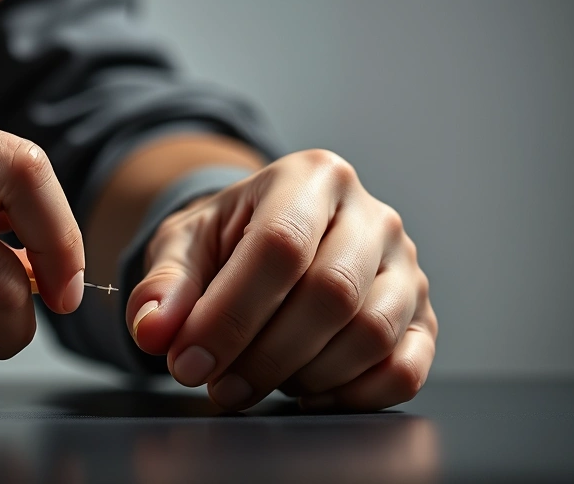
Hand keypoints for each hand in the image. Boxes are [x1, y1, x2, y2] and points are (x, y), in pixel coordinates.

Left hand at [126, 149, 436, 411]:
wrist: (271, 239)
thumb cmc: (227, 240)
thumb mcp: (183, 246)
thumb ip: (163, 284)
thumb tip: (153, 329)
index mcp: (309, 177)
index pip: (280, 246)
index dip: (230, 314)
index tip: (188, 361)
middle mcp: (370, 215)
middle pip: (331, 293)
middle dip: (265, 355)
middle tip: (218, 385)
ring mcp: (404, 266)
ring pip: (371, 334)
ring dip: (305, 376)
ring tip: (256, 381)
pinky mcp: (421, 315)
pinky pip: (406, 368)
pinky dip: (355, 395)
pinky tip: (307, 391)